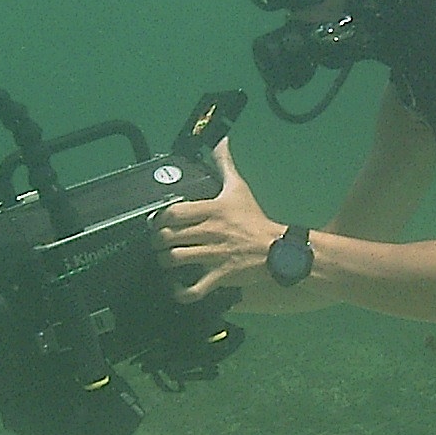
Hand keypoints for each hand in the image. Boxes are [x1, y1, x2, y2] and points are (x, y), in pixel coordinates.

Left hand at [154, 138, 283, 301]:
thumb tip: (220, 143)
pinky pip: (194, 288)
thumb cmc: (255, 221)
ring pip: (175, 260)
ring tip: (167, 261)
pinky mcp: (220, 276)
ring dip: (166, 262)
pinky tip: (177, 287)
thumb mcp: (239, 188)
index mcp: (212, 210)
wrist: (277, 249)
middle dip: (158, 241)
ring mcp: (214, 255)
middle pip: (168, 237)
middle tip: (160, 243)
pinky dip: (181, 291)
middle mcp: (210, 232)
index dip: (159, 219)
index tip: (157, 222)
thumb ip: (225, 164)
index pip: (173, 213)